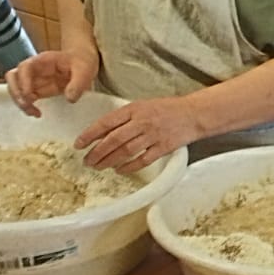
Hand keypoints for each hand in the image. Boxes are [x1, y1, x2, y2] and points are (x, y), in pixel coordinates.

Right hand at [5, 50, 98, 116]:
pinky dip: (27, 106)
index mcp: (43, 60)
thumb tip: (70, 98)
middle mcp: (34, 69)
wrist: (82, 61)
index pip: (25, 68)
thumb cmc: (82, 62)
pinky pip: (25, 97)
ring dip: (20, 101)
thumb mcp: (85, 70)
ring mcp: (34, 78)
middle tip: (27, 105)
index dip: (23, 81)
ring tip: (33, 113)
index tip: (30, 96)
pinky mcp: (38, 88)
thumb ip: (78, 83)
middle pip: (13, 77)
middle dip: (15, 92)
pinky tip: (37, 113)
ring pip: (16, 88)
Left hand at [75, 97, 203, 172]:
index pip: (106, 123)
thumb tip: (104, 130)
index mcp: (134, 109)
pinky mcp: (164, 147)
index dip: (90, 135)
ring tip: (99, 167)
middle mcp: (142, 122)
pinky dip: (130, 166)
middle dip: (97, 152)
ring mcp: (153, 135)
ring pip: (126, 151)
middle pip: (113, 140)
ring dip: (110, 161)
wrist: (194, 114)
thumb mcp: (143, 105)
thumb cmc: (168, 108)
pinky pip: (143, 160)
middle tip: (87, 161)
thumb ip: (125, 116)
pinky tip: (120, 170)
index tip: (79, 144)